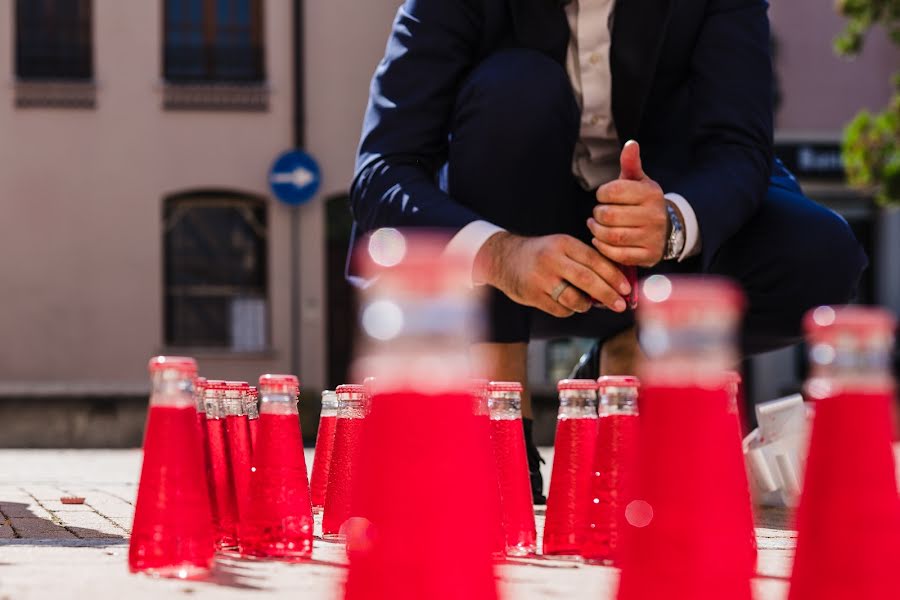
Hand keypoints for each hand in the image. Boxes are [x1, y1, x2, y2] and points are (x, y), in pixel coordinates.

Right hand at [473, 232, 631, 316]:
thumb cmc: (542, 254)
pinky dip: (569, 310)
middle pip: (587, 280)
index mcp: (563, 244)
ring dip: (586, 305)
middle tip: (619, 305)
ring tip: (588, 303)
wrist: (505, 259)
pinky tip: (568, 305)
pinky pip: (560, 309)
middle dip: (607, 295)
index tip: (626, 289)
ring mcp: (541, 278)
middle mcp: (552, 259)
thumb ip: (586, 260)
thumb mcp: (562, 247)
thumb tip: (616, 282)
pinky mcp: (532, 295)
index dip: (614, 276)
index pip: (595, 260)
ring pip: (574, 298)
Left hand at [587, 140, 668, 266]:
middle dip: (597, 213)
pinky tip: (600, 240)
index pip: (614, 191)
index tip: (602, 196)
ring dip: (597, 231)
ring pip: (612, 236)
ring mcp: (652, 237)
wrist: (666, 229)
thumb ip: (631, 164)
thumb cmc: (643, 202)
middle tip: (598, 213)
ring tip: (595, 225)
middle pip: (610, 215)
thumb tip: (630, 144)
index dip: (601, 194)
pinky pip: (618, 255)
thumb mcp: (639, 181)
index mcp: (651, 193)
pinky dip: (603, 247)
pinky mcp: (648, 256)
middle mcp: (654, 215)